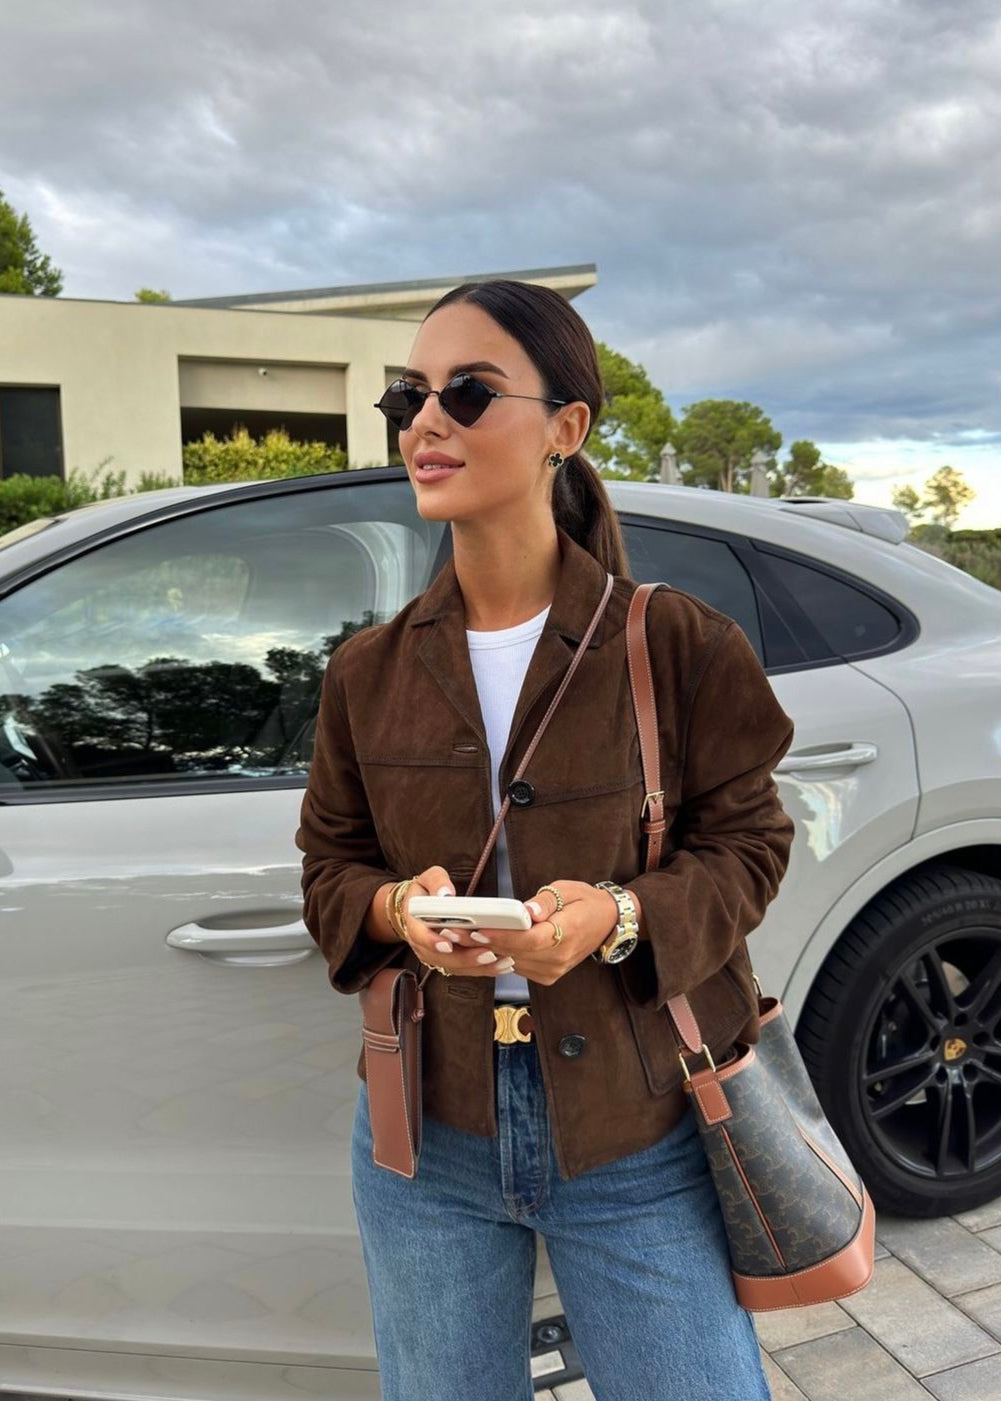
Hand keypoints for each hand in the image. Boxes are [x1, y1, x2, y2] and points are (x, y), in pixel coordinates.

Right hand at [399, 866, 516, 978]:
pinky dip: (482, 969)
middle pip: (440, 957)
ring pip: (453, 967)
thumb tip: (446, 894)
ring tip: (501, 961)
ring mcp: (434, 954)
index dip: (433, 941)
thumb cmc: (426, 891)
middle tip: (488, 954)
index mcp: (414, 922)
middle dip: (464, 958)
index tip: (448, 944)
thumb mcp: (428, 879)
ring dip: (477, 967)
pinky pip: (463, 969)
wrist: (418, 908)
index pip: (419, 935)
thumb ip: (437, 882)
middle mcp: (422, 943)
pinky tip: (501, 966)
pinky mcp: (447, 960)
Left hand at [471, 880, 617, 986]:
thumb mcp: (568, 889)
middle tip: (454, 931)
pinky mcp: (547, 975)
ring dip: (486, 950)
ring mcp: (553, 970)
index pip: (529, 940)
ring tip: (458, 937)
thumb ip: (546, 901)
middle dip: (483, 942)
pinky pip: (518, 966)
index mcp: (567, 934)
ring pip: (512, 962)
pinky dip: (499, 956)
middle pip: (515, 953)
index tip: (479, 929)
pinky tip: (479, 945)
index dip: (503, 936)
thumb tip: (528, 911)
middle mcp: (559, 959)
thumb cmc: (585, 902)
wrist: (606, 923)